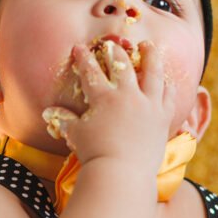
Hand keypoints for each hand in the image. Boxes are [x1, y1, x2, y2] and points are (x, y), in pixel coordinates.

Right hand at [45, 40, 175, 168]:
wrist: (122, 173)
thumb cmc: (94, 154)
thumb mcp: (75, 135)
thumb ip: (64, 120)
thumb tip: (48, 112)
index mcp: (104, 98)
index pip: (91, 71)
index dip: (83, 57)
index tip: (79, 47)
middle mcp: (128, 95)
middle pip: (122, 65)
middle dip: (115, 52)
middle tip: (112, 44)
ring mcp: (148, 104)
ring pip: (152, 72)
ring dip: (150, 56)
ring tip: (148, 45)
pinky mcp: (163, 116)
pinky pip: (168, 95)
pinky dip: (167, 85)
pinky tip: (166, 80)